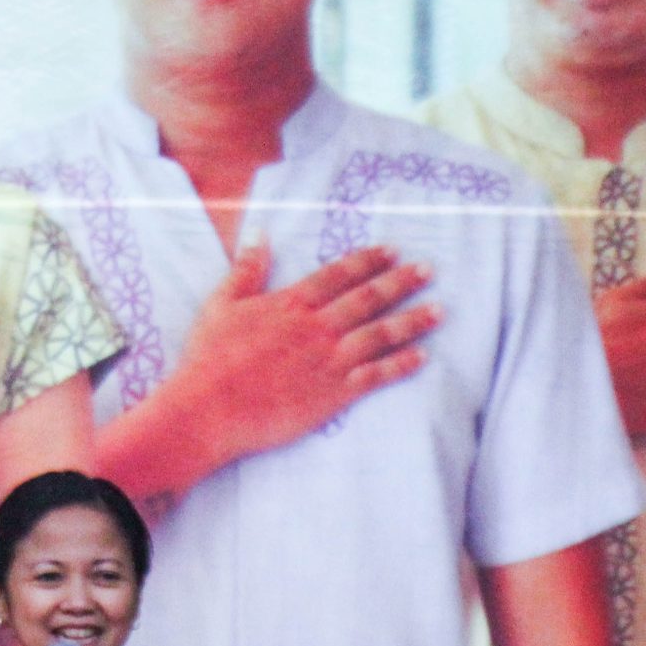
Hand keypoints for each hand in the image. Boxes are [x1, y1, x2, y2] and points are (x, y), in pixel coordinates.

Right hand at [167, 238, 437, 468]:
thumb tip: (258, 235)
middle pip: (367, 298)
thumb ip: (245, 270)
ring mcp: (328, 360)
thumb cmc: (208, 360)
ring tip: (437, 310)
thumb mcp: (220, 305)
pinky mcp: (332, 394)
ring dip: (411, 320)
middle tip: (426, 270)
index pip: (338, 274)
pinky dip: (401, 365)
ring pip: (380, 334)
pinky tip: (421, 357)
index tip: (390, 251)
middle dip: (400, 282)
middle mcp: (316, 327)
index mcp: (290, 304)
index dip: (367, 261)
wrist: (209, 409)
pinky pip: (375, 376)